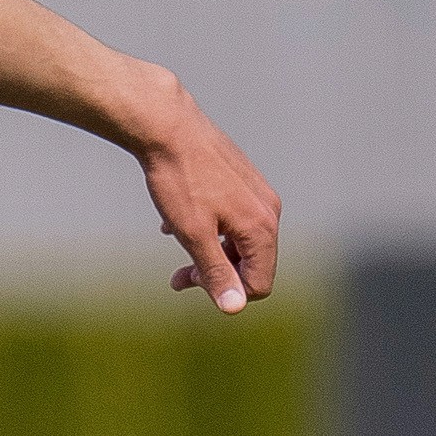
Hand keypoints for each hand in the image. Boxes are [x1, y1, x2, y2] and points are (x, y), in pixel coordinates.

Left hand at [132, 74, 281, 313]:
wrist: (167, 126)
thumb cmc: (178, 180)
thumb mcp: (194, 235)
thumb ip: (216, 272)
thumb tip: (234, 308)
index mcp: (261, 226)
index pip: (258, 284)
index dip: (225, 292)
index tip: (189, 279)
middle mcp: (268, 209)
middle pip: (251, 263)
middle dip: (216, 273)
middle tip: (177, 276)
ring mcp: (257, 192)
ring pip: (238, 240)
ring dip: (208, 251)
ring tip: (175, 239)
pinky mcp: (242, 180)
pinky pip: (230, 218)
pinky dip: (206, 227)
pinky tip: (175, 220)